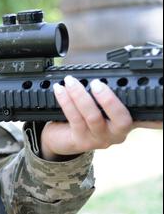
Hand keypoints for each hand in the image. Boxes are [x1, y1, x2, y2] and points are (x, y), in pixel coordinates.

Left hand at [41, 75, 161, 160]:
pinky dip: (66, 101)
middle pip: (121, 118)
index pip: (149, 118)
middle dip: (109, 99)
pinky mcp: (81, 141)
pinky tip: (60, 90)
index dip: (158, 117)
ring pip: (93, 117)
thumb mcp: (101, 105)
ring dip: (80, 95)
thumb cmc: (84, 116)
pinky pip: (74, 118)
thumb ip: (110, 93)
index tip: (161, 108)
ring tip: (70, 81)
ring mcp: (100, 139)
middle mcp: (118, 133)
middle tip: (97, 83)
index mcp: (127, 121)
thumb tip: (115, 73)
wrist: (59, 138)